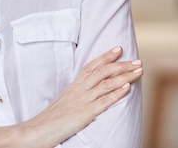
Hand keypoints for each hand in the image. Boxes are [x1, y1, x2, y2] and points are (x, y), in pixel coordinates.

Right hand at [21, 46, 142, 147]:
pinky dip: (117, 92)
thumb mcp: (65, 101)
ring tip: (139, 71)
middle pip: (102, 71)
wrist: (38, 129)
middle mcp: (79, 89)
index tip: (119, 49)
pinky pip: (104, 100)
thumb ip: (77, 95)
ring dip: (125, 75)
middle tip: (137, 61)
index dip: (106, 56)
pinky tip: (127, 87)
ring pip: (106, 83)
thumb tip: (90, 92)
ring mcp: (83, 100)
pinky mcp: (86, 113)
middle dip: (122, 65)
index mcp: (74, 86)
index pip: (92, 66)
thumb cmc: (51, 118)